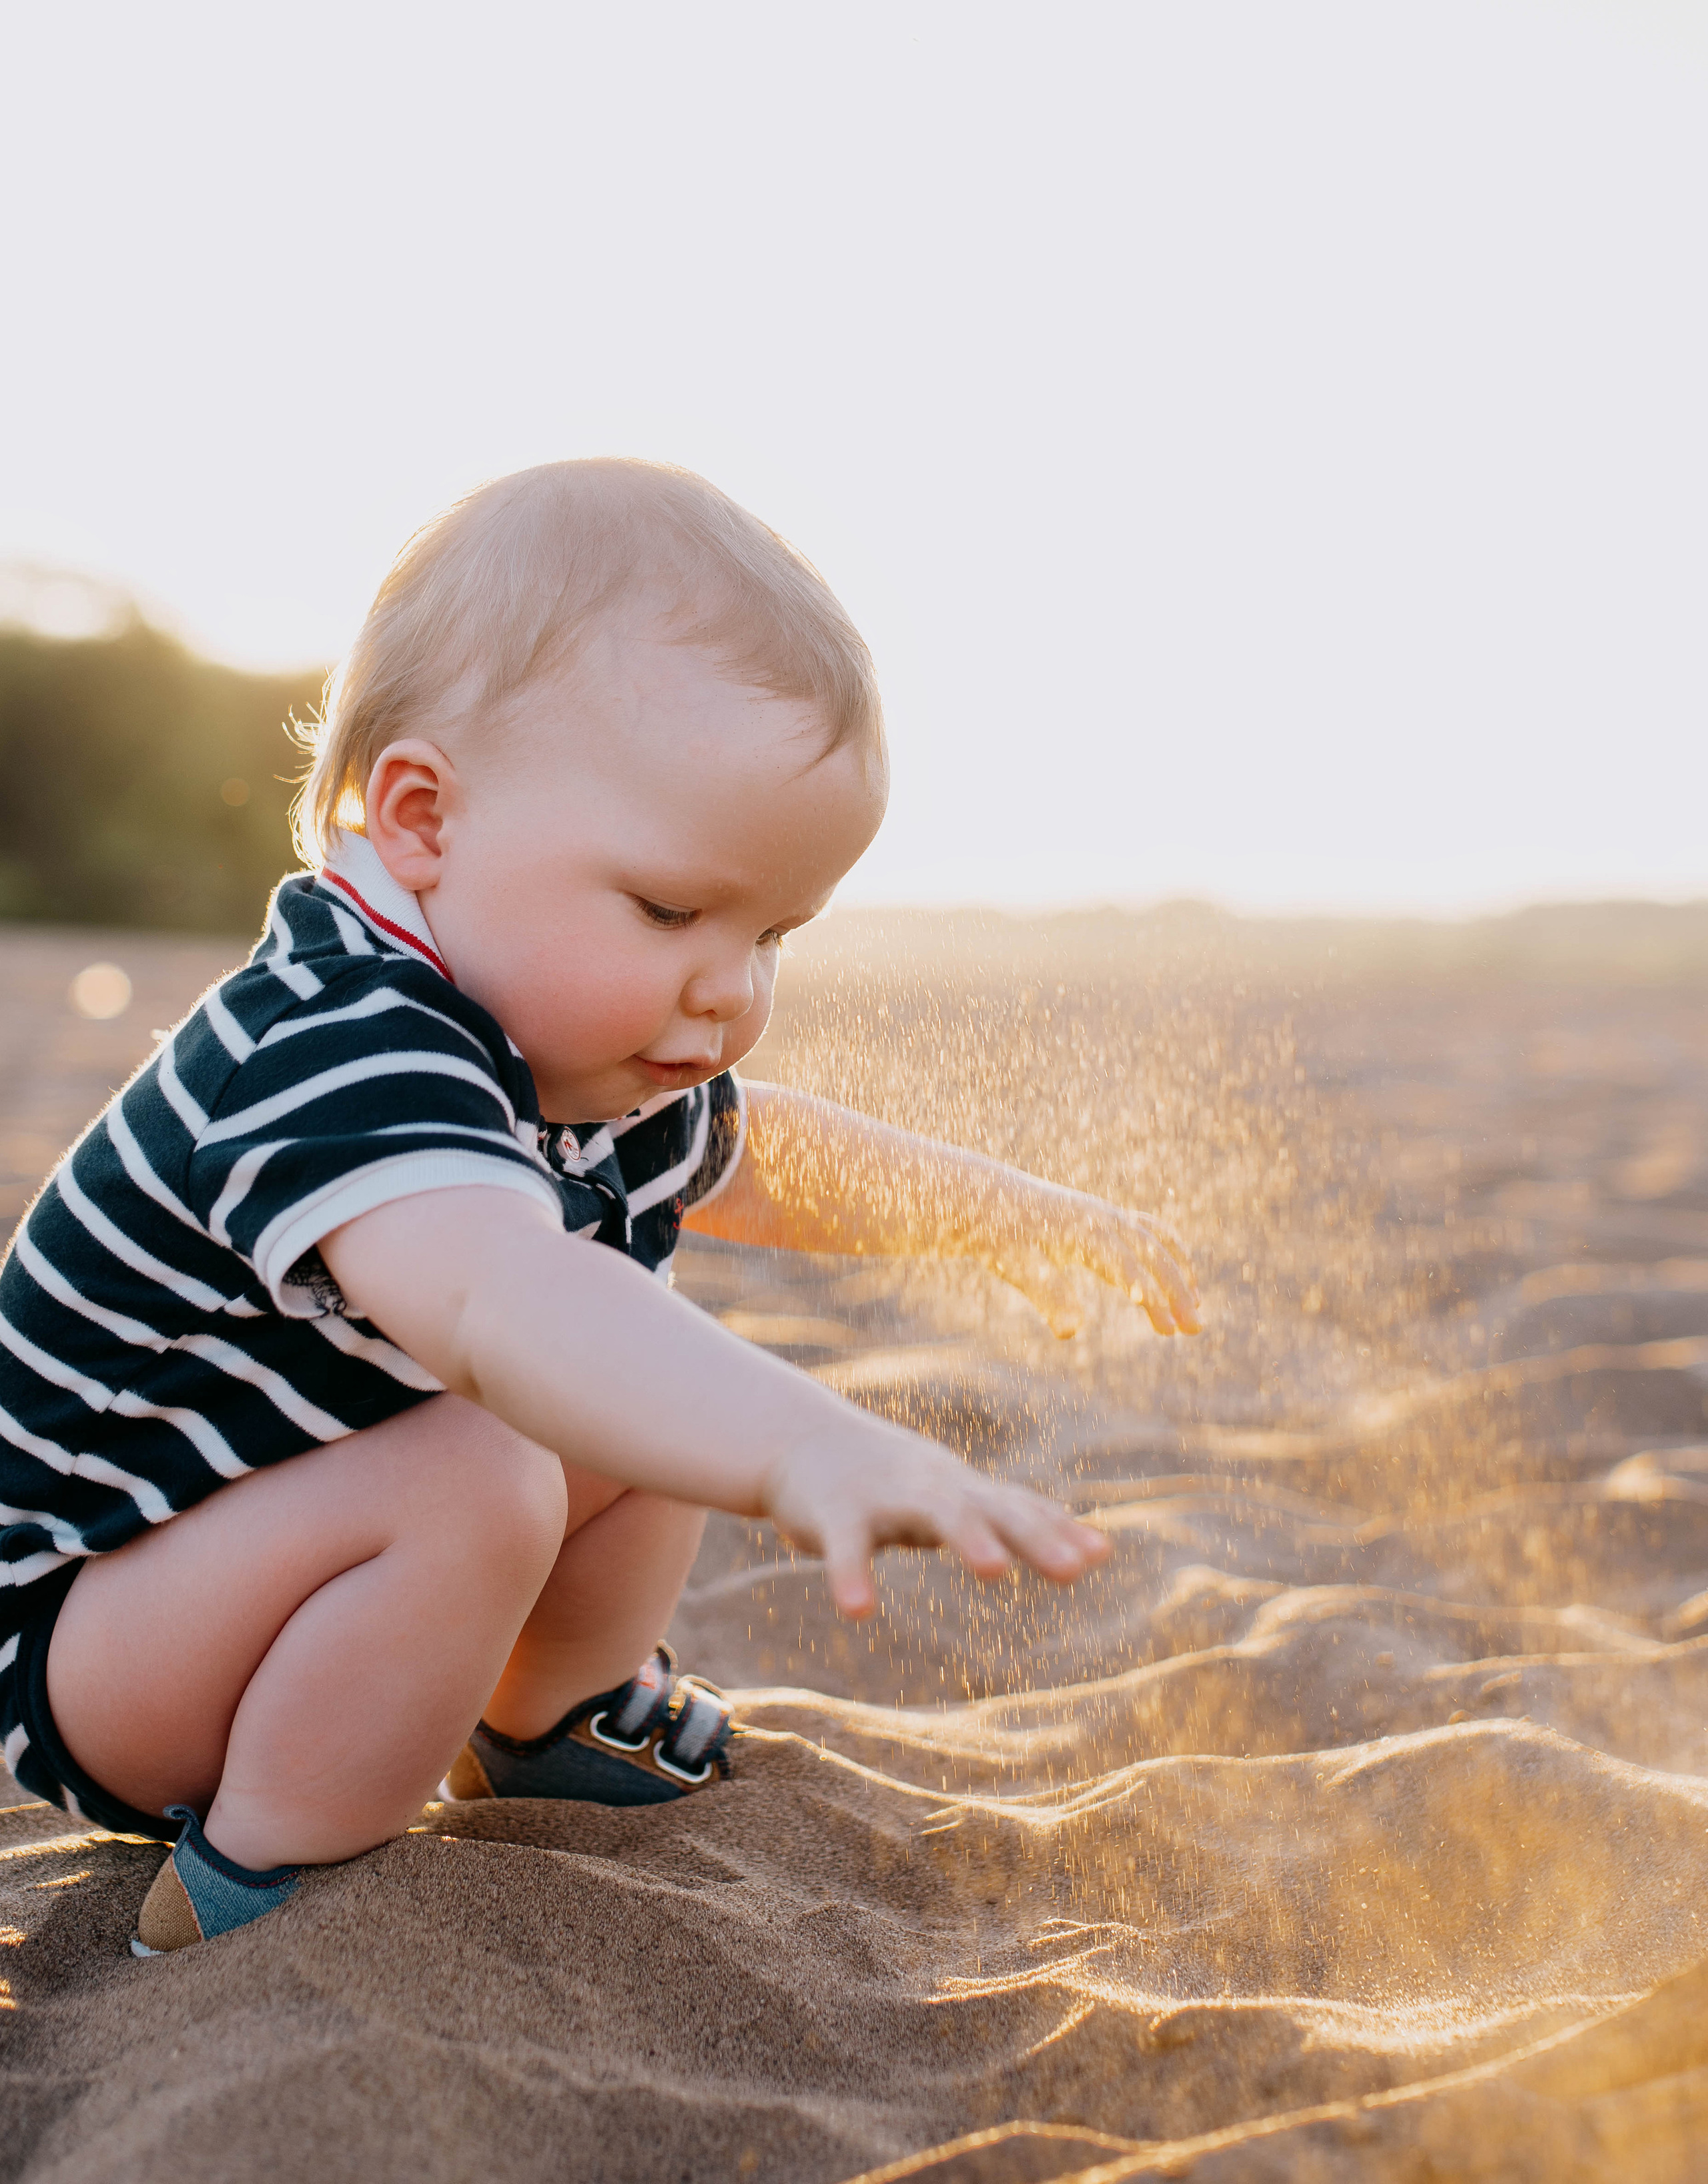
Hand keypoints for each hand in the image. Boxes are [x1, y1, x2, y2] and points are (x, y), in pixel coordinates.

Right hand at [763, 1426, 1111, 1618]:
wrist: (801, 1440)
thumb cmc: (894, 1479)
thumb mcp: (957, 1496)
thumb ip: (1018, 1520)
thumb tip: (1101, 1550)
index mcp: (962, 1490)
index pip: (1018, 1508)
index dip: (1058, 1530)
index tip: (1100, 1555)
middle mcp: (933, 1488)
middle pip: (990, 1509)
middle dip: (1033, 1537)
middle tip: (1073, 1570)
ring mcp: (885, 1497)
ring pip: (934, 1512)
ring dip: (969, 1537)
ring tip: (997, 1571)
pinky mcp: (835, 1513)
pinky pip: (845, 1546)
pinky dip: (851, 1575)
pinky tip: (858, 1610)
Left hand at [984, 1188, 1201, 1339]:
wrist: (984, 1196)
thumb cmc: (999, 1234)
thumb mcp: (1015, 1266)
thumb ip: (1046, 1294)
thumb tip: (1072, 1330)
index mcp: (1085, 1231)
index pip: (1128, 1268)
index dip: (1151, 1298)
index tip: (1168, 1329)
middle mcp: (1103, 1218)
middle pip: (1152, 1254)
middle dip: (1176, 1291)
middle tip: (1196, 1330)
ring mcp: (1106, 1215)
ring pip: (1156, 1241)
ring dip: (1180, 1273)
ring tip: (1196, 1308)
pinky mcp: (1103, 1217)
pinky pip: (1149, 1230)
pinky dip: (1169, 1252)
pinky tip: (1178, 1278)